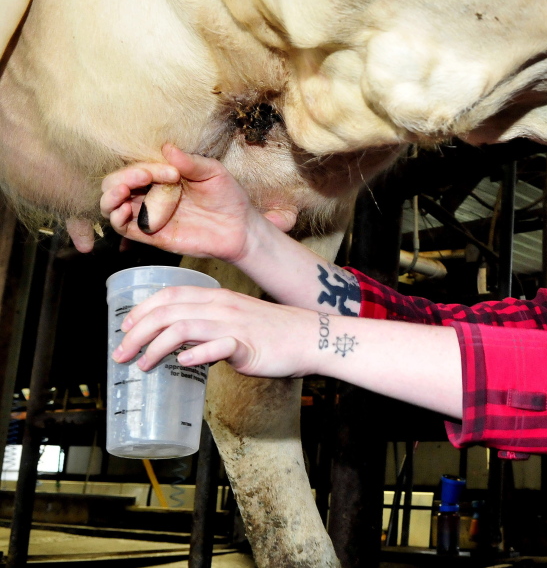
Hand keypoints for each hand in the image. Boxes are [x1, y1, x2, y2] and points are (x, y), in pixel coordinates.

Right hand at [100, 144, 297, 261]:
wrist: (240, 229)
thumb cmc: (228, 197)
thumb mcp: (213, 173)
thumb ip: (190, 162)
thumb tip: (167, 147)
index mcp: (162, 176)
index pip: (137, 167)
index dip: (145, 167)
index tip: (171, 172)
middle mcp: (151, 193)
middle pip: (116, 184)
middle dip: (122, 178)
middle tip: (143, 177)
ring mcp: (150, 214)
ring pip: (112, 205)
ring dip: (110, 197)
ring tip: (122, 192)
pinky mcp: (152, 235)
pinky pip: (124, 228)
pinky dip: (116, 219)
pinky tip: (124, 210)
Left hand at [112, 286, 314, 377]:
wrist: (311, 337)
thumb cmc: (274, 332)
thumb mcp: (236, 321)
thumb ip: (209, 328)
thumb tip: (183, 346)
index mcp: (217, 297)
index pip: (170, 295)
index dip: (142, 309)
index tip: (125, 327)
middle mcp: (221, 306)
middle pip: (167, 312)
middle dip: (137, 333)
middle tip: (121, 354)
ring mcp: (234, 324)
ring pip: (183, 327)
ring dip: (156, 347)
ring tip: (144, 365)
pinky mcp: (248, 345)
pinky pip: (218, 347)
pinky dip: (197, 354)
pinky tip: (184, 363)